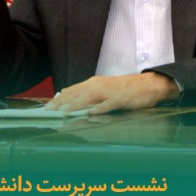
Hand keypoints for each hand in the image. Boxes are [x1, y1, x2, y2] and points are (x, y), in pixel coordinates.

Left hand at [43, 72, 179, 114]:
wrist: (148, 85)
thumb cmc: (124, 88)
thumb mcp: (102, 87)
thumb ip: (85, 92)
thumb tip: (66, 94)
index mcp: (94, 83)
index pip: (72, 91)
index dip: (59, 99)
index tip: (47, 107)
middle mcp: (99, 85)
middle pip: (77, 94)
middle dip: (62, 102)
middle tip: (49, 110)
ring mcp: (110, 92)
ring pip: (90, 97)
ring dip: (76, 104)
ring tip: (65, 111)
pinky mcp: (122, 98)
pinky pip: (109, 104)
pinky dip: (100, 108)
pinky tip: (91, 112)